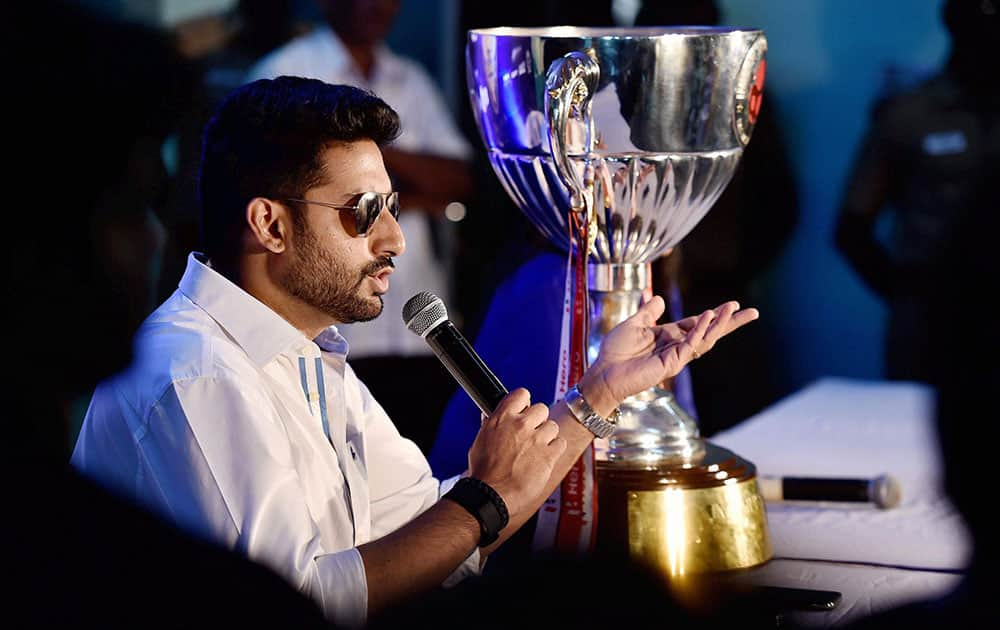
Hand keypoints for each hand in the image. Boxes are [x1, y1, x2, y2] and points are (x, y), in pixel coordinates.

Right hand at [466, 388, 565, 518]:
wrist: (491, 495)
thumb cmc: (483, 472)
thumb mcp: (481, 440)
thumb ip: (493, 425)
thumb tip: (495, 416)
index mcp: (501, 418)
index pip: (522, 394)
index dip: (525, 404)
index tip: (525, 412)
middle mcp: (520, 425)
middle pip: (542, 409)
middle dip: (538, 421)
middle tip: (531, 435)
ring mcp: (535, 439)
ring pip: (553, 426)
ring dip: (547, 437)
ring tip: (537, 450)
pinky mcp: (548, 455)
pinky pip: (561, 443)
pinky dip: (555, 450)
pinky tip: (545, 458)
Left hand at [579, 296, 759, 414]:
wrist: (605, 373)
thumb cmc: (615, 352)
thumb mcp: (633, 324)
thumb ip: (648, 312)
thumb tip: (658, 297)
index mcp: (669, 336)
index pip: (698, 324)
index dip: (714, 315)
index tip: (733, 305)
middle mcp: (676, 346)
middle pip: (710, 332)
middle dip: (730, 322)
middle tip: (753, 312)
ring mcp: (676, 356)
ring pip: (705, 339)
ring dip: (719, 323)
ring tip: (733, 309)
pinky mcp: (671, 364)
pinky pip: (690, 345)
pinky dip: (699, 330)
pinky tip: (708, 317)